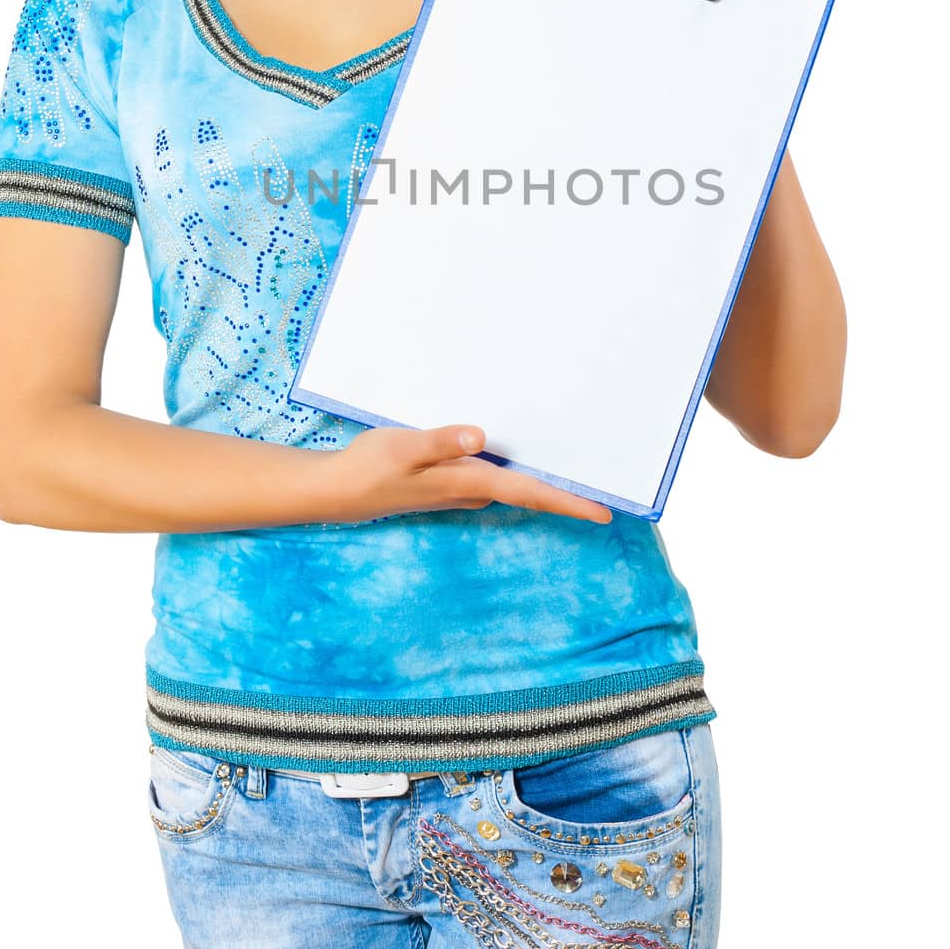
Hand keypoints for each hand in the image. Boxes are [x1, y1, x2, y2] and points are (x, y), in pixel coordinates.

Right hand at [327, 423, 612, 524]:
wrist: (341, 490)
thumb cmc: (372, 466)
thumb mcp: (403, 448)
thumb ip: (441, 441)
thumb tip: (480, 437)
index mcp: (469, 481)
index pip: (530, 492)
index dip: (568, 501)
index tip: (605, 511)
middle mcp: (473, 490)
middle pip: (532, 492)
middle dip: (568, 491)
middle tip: (609, 487)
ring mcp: (463, 488)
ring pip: (516, 485)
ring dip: (545, 480)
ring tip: (579, 466)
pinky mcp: (452, 481)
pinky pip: (497, 476)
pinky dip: (519, 470)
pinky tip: (523, 451)